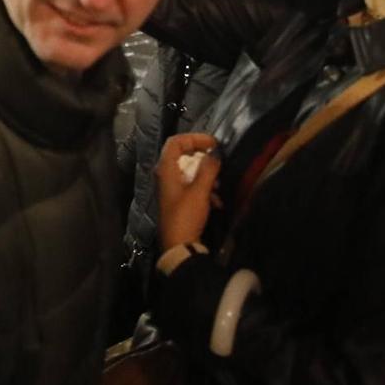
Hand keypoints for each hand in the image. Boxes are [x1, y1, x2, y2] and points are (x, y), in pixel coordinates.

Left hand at [156, 132, 220, 250]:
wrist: (180, 246)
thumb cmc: (186, 216)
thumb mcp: (199, 191)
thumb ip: (208, 169)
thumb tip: (215, 151)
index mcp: (165, 169)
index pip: (175, 142)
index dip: (194, 138)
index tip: (213, 144)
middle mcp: (165, 175)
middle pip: (183, 155)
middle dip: (203, 158)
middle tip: (219, 161)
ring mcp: (171, 188)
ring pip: (190, 172)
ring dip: (207, 176)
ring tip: (219, 186)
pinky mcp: (178, 200)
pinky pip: (192, 187)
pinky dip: (205, 190)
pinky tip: (217, 203)